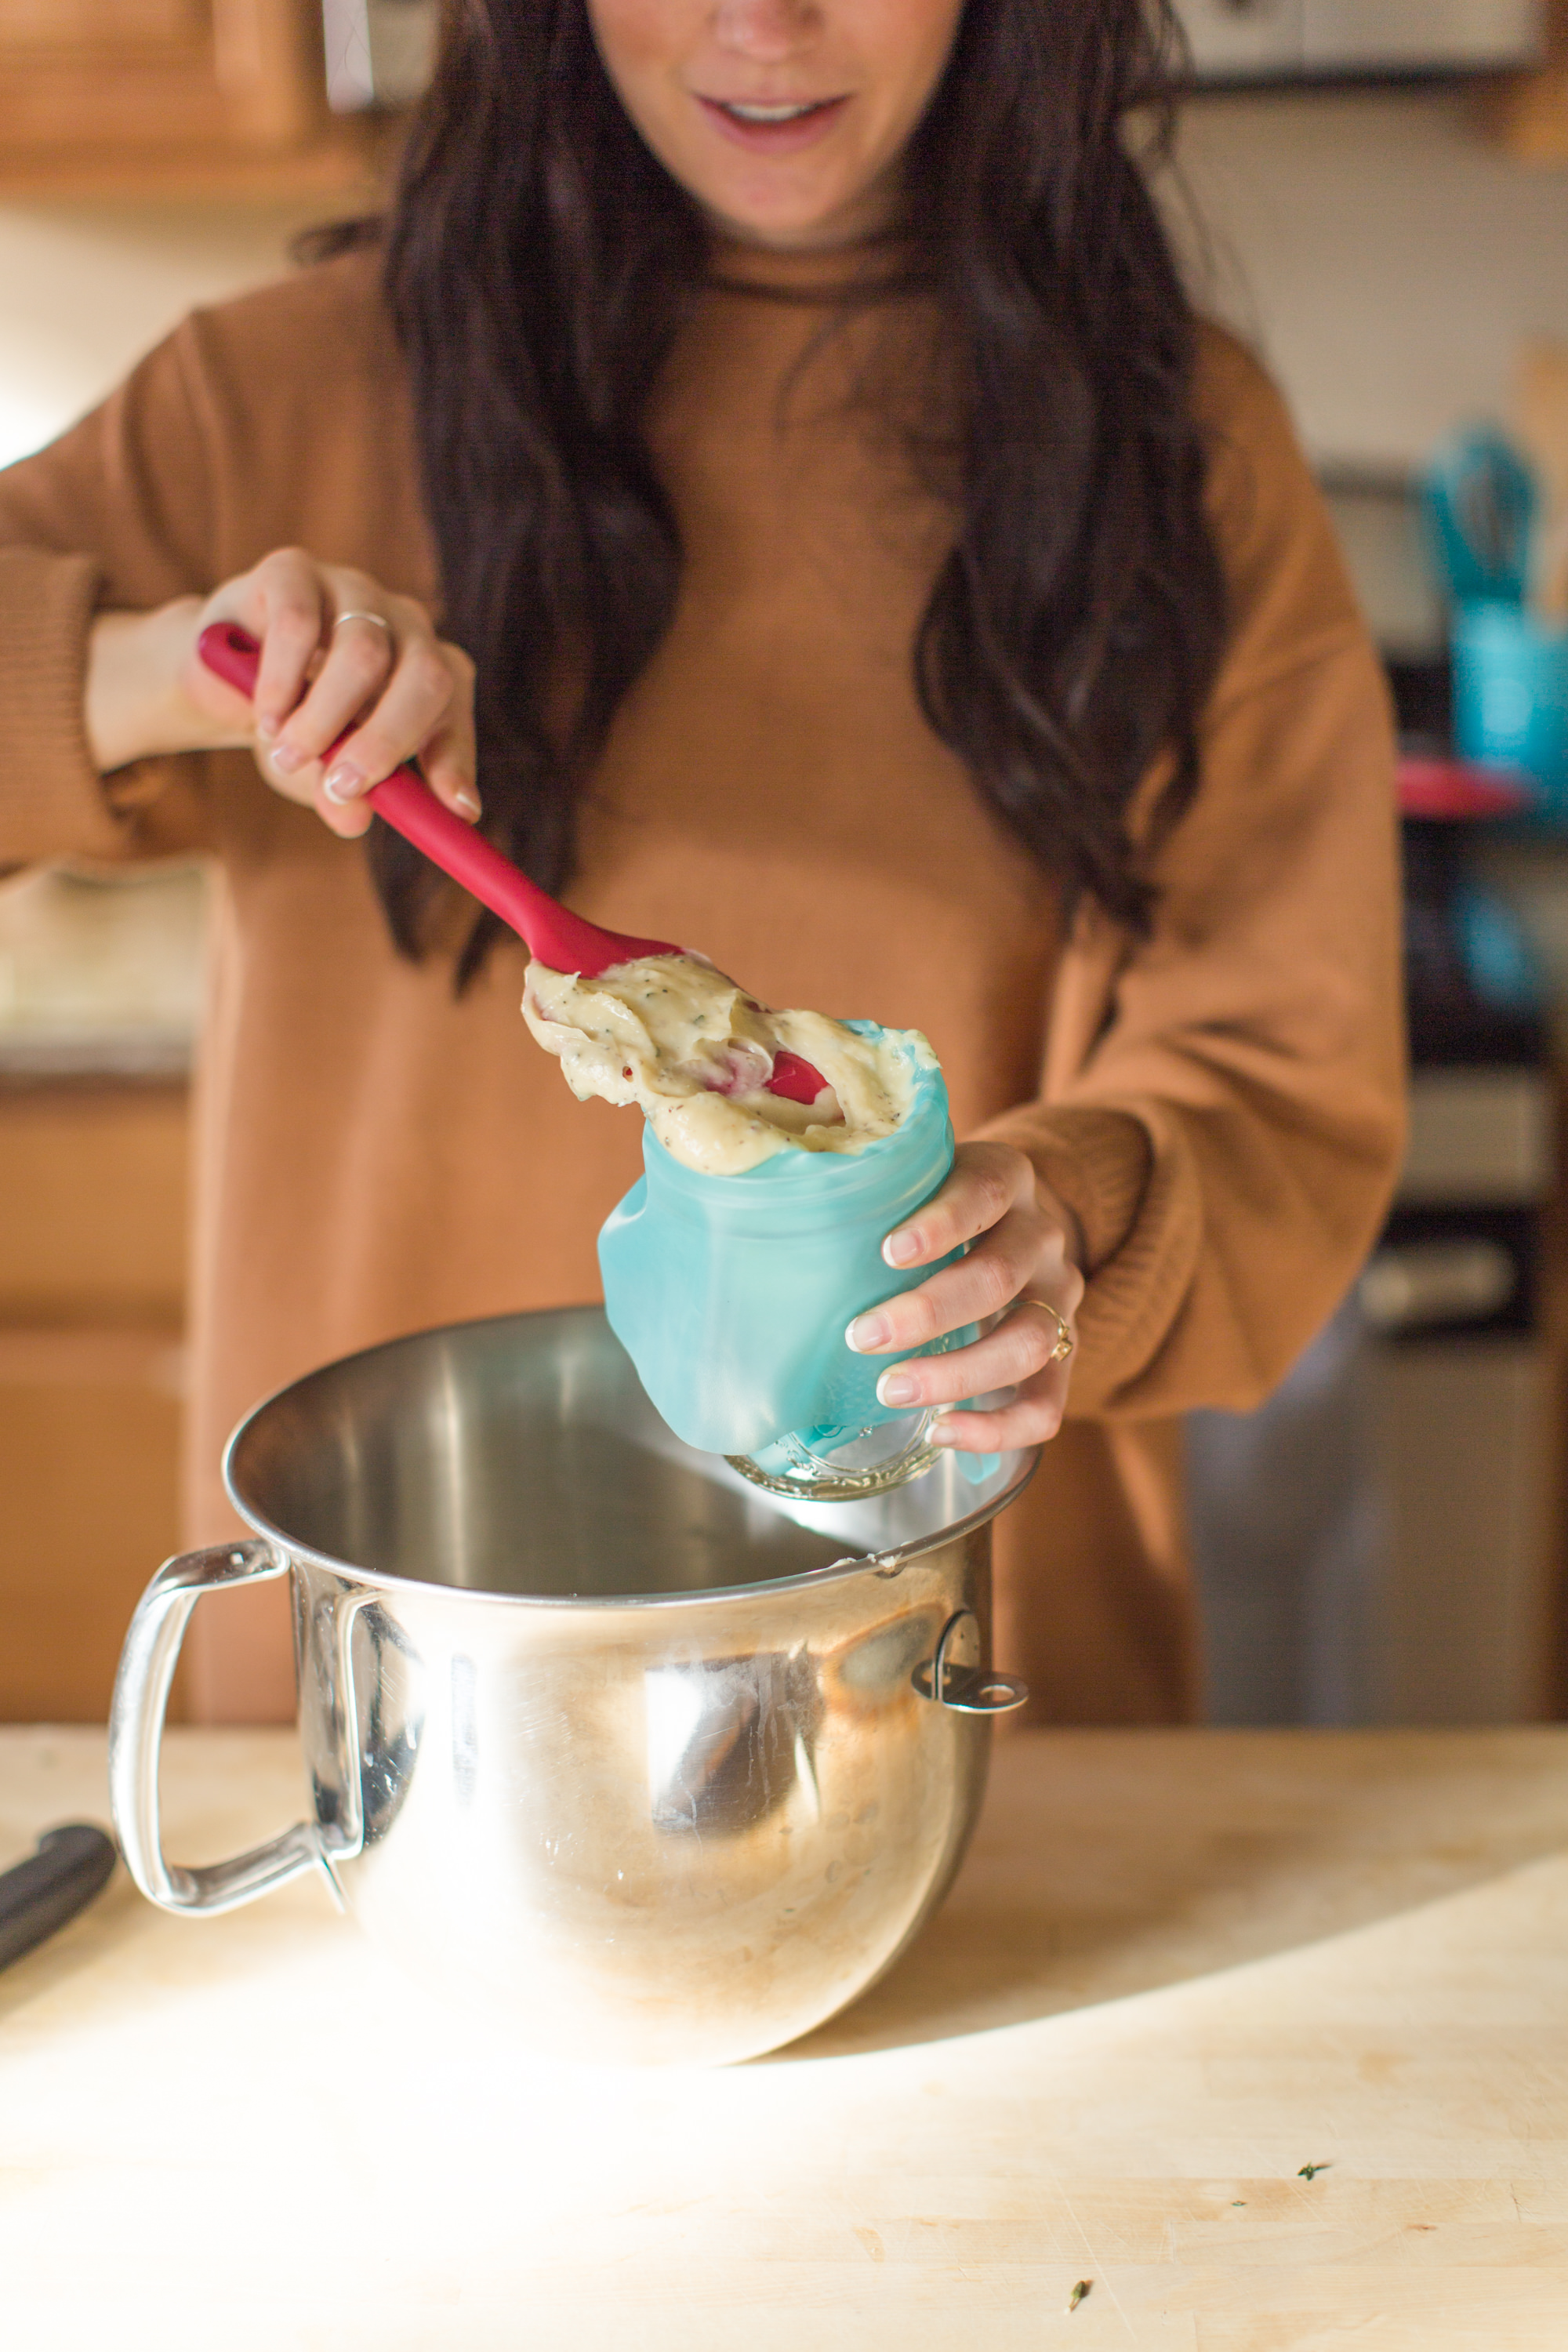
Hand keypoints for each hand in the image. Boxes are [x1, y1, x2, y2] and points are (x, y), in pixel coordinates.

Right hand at [85, 548, 477, 840]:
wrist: (216, 676)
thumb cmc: (292, 726)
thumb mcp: (320, 773)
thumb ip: (342, 796)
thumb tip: (354, 818)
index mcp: (427, 672)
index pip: (455, 711)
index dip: (456, 760)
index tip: (454, 809)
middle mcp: (403, 625)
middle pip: (425, 675)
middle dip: (386, 740)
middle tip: (344, 785)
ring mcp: (353, 591)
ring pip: (362, 653)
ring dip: (323, 718)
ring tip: (287, 754)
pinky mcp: (295, 570)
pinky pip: (299, 624)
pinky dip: (282, 680)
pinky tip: (266, 716)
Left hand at [845, 1141, 1084, 1453]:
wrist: (1013, 1226)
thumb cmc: (938, 1208)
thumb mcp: (918, 1181)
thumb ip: (876, 1194)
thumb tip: (776, 1222)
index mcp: (1007, 1180)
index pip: (986, 1191)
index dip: (943, 1222)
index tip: (888, 1252)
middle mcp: (1042, 1237)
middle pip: (1000, 1275)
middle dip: (929, 1312)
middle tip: (863, 1336)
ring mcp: (1058, 1299)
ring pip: (1030, 1342)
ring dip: (958, 1374)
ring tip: (891, 1390)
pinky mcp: (1065, 1354)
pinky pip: (1047, 1405)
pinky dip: (997, 1428)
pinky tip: (941, 1432)